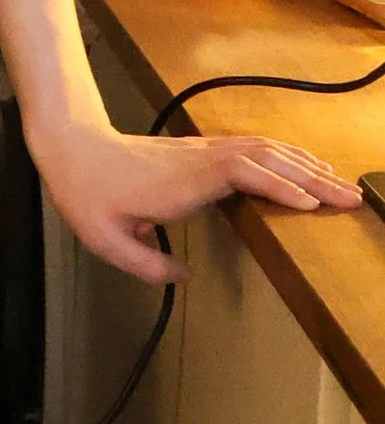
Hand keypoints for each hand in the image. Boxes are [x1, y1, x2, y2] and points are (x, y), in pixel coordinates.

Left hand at [28, 115, 361, 281]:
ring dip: (306, 165)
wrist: (72, 145)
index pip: (240, 173)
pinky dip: (287, 157)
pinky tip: (306, 166)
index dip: (276, 187)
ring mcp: (205, 151)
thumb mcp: (104, 240)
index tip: (310, 206)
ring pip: (266, 149)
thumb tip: (182, 278)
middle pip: (267, 158)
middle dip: (311, 178)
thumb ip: (144, 263)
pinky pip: (255, 148)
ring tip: (342, 183)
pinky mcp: (205, 151)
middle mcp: (200, 161)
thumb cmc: (87, 193)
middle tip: (351, 198)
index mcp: (182, 182)